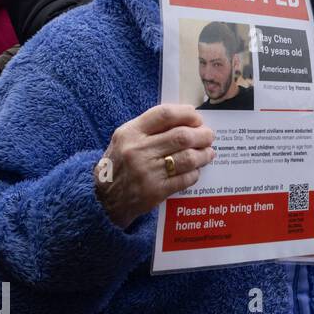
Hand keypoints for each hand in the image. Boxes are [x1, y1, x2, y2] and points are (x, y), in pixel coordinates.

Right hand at [95, 104, 214, 229]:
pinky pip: (186, 178)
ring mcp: (147, 172)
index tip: (197, 118)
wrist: (104, 199)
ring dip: (204, 154)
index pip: (164, 114)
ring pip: (188, 158)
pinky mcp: (155, 191)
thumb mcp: (125, 139)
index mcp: (130, 133)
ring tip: (208, 153)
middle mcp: (137, 151)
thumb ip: (151, 128)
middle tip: (209, 136)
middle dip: (202, 135)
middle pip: (181, 136)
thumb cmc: (120, 164)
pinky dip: (195, 173)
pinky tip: (195, 170)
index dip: (186, 114)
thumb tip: (188, 119)